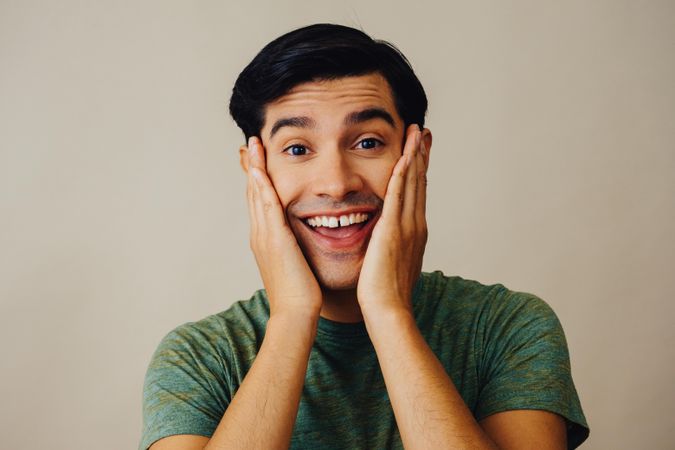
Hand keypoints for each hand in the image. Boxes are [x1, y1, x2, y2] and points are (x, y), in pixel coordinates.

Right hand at [244, 137, 322, 318]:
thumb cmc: (301, 295)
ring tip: (252, 145)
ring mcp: (265, 236)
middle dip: (251, 167)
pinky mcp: (275, 239)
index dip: (258, 180)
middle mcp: (261, 235)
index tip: (258, 160)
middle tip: (249, 143)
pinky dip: (262, 186)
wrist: (296, 314)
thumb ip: (297, 250)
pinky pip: (267, 206)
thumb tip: (302, 245)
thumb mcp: (296, 265)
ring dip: (254, 168)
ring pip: (257, 194)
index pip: (261, 202)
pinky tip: (259, 169)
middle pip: (254, 193)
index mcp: (267, 240)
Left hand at [357, 124, 428, 316]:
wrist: (388, 311)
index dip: (419, 169)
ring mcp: (406, 226)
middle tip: (423, 131)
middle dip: (421, 155)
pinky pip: (397, 195)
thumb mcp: (393, 263)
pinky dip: (402, 174)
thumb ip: (392, 247)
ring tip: (417, 132)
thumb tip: (388, 242)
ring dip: (414, 155)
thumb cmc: (386, 294)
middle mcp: (415, 224)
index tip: (420, 150)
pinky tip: (404, 155)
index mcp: (414, 232)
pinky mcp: (392, 231)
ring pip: (411, 183)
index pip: (417, 193)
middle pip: (419, 182)